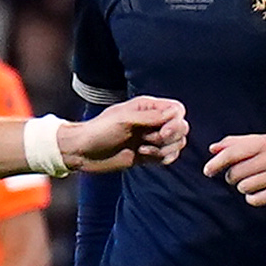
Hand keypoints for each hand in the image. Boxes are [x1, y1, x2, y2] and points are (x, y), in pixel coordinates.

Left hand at [57, 96, 185, 172]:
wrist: (83, 152)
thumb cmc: (99, 131)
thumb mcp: (124, 120)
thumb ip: (151, 117)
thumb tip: (176, 113)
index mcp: (148, 107)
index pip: (177, 110)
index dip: (176, 122)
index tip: (162, 132)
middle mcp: (153, 121)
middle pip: (182, 128)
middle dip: (170, 137)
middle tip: (146, 141)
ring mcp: (151, 138)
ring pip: (177, 143)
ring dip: (164, 150)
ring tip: (142, 149)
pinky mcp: (149, 153)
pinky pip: (169, 156)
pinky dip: (161, 158)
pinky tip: (143, 156)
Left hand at [202, 131, 265, 206]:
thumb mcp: (262, 140)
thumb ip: (236, 143)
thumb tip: (212, 149)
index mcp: (263, 143)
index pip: (231, 154)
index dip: (215, 164)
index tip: (208, 172)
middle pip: (235, 174)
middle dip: (232, 177)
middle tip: (239, 176)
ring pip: (244, 187)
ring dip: (243, 188)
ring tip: (251, 183)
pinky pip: (257, 199)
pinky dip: (252, 199)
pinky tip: (255, 194)